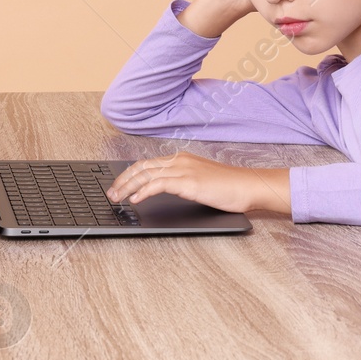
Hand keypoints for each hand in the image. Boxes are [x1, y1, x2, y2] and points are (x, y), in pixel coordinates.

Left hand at [106, 152, 290, 215]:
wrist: (249, 186)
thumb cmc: (231, 187)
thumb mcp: (202, 182)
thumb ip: (184, 182)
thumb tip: (166, 191)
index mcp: (182, 159)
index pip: (148, 164)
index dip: (129, 174)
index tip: (119, 185)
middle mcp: (180, 161)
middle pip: (142, 167)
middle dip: (122, 180)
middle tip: (111, 193)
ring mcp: (184, 170)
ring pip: (146, 175)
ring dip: (127, 187)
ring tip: (116, 198)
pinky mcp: (188, 182)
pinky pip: (158, 185)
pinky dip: (143, 191)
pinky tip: (135, 200)